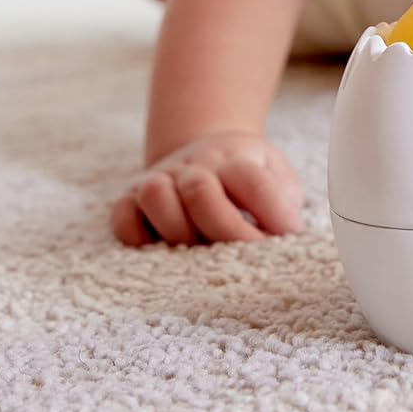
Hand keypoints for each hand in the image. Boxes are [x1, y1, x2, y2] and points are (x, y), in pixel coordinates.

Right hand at [111, 131, 304, 246]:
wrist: (205, 150)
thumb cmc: (245, 177)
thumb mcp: (274, 175)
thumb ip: (284, 200)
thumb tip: (290, 235)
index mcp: (235, 158)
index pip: (252, 182)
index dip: (272, 215)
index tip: (286, 242)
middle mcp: (195, 165)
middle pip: (200, 191)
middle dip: (225, 231)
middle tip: (245, 261)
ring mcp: (160, 179)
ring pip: (155, 195)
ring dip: (176, 229)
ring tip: (196, 252)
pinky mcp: (131, 199)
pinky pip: (123, 216)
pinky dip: (135, 236)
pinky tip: (156, 251)